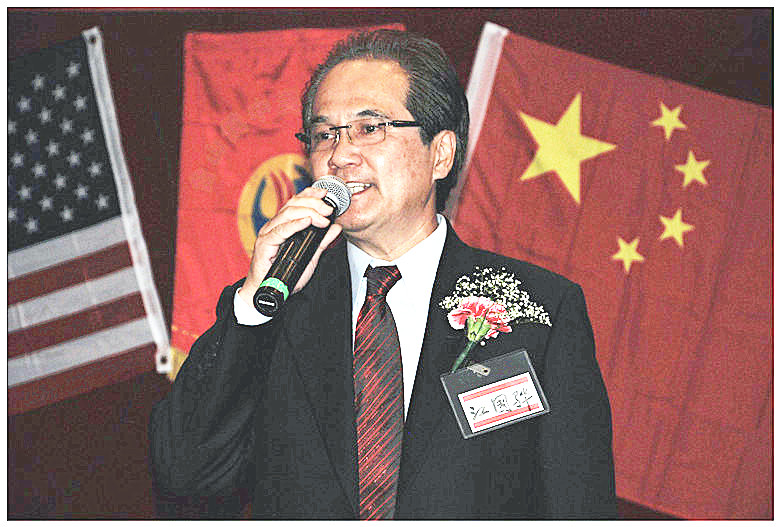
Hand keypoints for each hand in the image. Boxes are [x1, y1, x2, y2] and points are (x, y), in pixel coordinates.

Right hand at [238, 186, 342, 307]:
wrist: (267, 291)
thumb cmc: (283, 275)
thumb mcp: (309, 256)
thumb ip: (322, 241)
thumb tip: (335, 227)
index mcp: (283, 225)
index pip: (295, 202)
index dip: (309, 194)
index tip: (325, 194)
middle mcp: (275, 226)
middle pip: (293, 205)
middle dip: (314, 204)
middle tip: (329, 210)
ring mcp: (269, 233)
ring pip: (288, 214)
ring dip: (308, 212)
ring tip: (323, 218)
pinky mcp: (265, 244)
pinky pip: (281, 230)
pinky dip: (295, 224)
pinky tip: (306, 222)